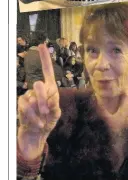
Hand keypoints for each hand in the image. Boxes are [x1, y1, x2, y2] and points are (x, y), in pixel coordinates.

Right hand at [17, 44, 60, 160]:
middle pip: (39, 85)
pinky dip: (33, 117)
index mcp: (50, 89)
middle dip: (43, 98)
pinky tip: (38, 123)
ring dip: (39, 111)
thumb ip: (54, 105)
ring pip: (32, 98)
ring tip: (43, 119)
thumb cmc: (48, 121)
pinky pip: (25, 107)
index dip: (45, 58)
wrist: (36, 134)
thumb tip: (49, 98)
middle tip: (46, 111)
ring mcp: (27, 96)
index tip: (42, 45)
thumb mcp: (55, 113)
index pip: (47, 71)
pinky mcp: (20, 104)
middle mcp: (37, 90)